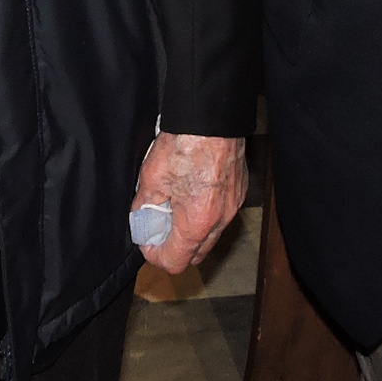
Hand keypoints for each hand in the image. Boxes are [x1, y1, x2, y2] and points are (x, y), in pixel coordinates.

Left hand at [133, 132, 247, 273]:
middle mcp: (220, 220)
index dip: (155, 255)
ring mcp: (233, 207)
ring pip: (210, 236)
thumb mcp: (151, 179)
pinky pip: (221, 217)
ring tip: (174, 208)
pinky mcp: (239, 192)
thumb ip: (144, 208)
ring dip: (191, 232)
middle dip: (174, 248)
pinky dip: (205, 215)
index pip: (175, 262)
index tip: (146, 241)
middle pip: (196, 255)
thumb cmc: (184, 144)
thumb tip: (141, 223)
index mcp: (196, 222)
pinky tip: (192, 194)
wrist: (211, 118)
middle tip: (158, 227)